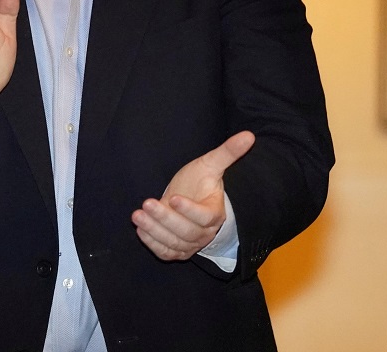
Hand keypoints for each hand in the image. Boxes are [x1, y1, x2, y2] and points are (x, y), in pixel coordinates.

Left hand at [131, 131, 254, 260]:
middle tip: (147, 203)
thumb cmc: (202, 182)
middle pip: (186, 232)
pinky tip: (141, 229)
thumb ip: (228, 152)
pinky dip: (152, 243)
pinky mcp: (177, 250)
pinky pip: (165, 252)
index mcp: (214, 213)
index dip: (190, 210)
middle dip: (165, 219)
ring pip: (174, 243)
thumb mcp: (212, 165)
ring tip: (137, 215)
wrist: (193, 200)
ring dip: (154, 230)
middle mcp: (204, 233)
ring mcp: (190, 244)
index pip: (204, 217)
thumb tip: (248, 135)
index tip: (174, 198)